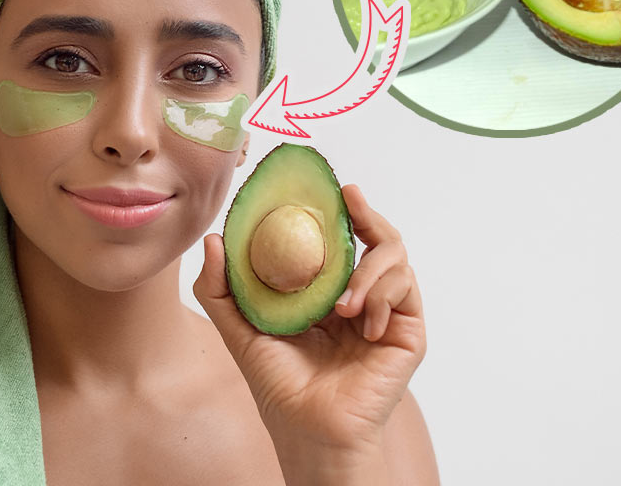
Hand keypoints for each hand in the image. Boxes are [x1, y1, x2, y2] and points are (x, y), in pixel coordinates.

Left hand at [193, 184, 425, 461]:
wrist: (309, 431)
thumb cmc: (279, 386)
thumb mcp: (241, 329)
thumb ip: (222, 288)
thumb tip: (214, 240)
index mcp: (327, 291)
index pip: (341, 240)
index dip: (340, 211)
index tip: (333, 189)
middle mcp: (361, 296)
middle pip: (378, 239)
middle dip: (368, 215)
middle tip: (350, 200)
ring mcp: (386, 313)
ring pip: (396, 258)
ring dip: (369, 269)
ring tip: (340, 302)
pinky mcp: (406, 332)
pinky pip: (405, 291)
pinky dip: (381, 294)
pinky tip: (358, 319)